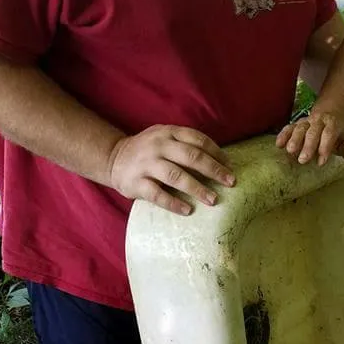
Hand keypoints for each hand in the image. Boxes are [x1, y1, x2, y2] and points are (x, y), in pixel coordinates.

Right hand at [108, 124, 234, 215]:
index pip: (197, 140)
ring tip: (213, 200)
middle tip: (230, 182)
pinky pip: (158, 195)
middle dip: (213, 170)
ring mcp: (147, 164)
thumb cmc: (149, 152)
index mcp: (168, 132)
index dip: (216, 153)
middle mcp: (158, 145)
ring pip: (176, 176)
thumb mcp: (165, 139)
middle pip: (191, 157)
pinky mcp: (137, 182)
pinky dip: (174, 203)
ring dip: (197, 188)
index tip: (230, 167)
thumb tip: (219, 163)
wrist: (114, 158)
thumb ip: (186, 146)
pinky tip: (188, 211)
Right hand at [276, 111, 343, 167]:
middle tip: (303, 160)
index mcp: (332, 124)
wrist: (330, 113)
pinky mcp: (296, 124)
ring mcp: (306, 122)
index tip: (321, 162)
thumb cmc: (337, 131)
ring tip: (290, 152)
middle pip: (312, 133)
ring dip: (294, 140)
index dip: (325, 148)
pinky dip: (283, 135)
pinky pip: (289, 128)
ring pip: (300, 129)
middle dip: (307, 146)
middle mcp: (318, 121)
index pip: (329, 135)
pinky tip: (278, 145)